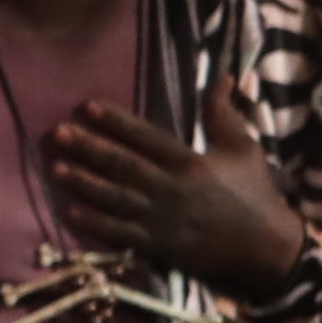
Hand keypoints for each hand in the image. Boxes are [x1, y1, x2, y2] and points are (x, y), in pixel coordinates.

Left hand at [48, 74, 306, 299]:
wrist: (268, 247)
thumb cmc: (254, 192)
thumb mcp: (243, 149)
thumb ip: (224, 114)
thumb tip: (224, 75)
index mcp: (191, 163)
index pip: (147, 137)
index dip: (116, 122)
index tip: (87, 107)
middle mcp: (172, 189)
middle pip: (124, 165)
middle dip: (89, 148)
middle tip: (57, 133)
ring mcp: (163, 219)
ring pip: (116, 198)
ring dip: (84, 183)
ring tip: (54, 168)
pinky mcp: (159, 245)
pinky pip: (122, 233)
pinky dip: (96, 223)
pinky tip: (69, 211)